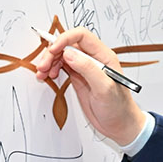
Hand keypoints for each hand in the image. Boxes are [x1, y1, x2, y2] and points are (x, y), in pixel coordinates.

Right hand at [34, 26, 148, 144]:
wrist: (120, 125)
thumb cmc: (118, 107)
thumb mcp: (104, 89)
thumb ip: (88, 69)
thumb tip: (69, 54)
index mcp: (103, 56)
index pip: (82, 36)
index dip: (65, 39)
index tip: (53, 50)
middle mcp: (93, 59)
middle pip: (68, 45)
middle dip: (53, 52)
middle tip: (43, 66)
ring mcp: (84, 68)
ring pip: (62, 55)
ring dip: (49, 61)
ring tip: (42, 73)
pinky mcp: (78, 77)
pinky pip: (61, 66)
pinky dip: (51, 69)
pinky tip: (47, 76)